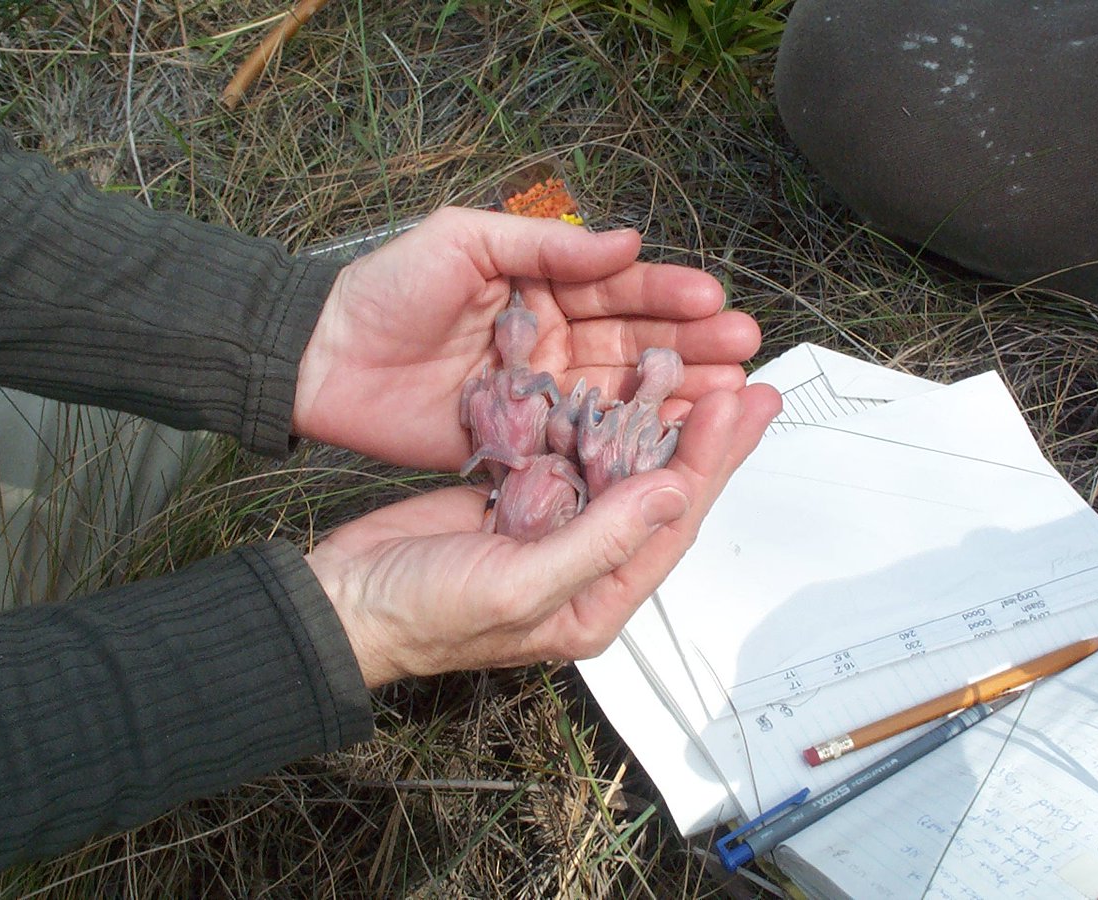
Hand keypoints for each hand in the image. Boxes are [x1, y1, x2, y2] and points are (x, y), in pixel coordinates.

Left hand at [292, 206, 761, 469]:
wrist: (322, 359)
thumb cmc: (384, 289)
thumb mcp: (462, 241)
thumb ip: (544, 245)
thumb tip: (625, 241)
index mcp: (540, 287)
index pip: (617, 289)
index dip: (667, 295)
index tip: (713, 301)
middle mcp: (548, 340)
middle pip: (632, 344)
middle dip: (689, 347)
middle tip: (740, 353)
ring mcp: (537, 393)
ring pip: (616, 395)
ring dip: (670, 396)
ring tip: (722, 397)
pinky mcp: (517, 440)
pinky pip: (576, 441)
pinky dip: (619, 444)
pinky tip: (663, 445)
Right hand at [304, 383, 780, 686]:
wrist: (348, 603)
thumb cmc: (424, 613)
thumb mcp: (515, 585)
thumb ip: (597, 542)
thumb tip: (670, 494)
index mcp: (597, 601)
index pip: (670, 524)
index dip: (708, 463)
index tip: (737, 404)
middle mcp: (587, 566)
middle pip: (660, 494)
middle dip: (708, 442)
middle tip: (749, 385)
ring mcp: (555, 530)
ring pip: (624, 470)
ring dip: (661, 423)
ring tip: (701, 375)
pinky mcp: (522, 500)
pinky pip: (577, 456)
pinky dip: (603, 420)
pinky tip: (626, 388)